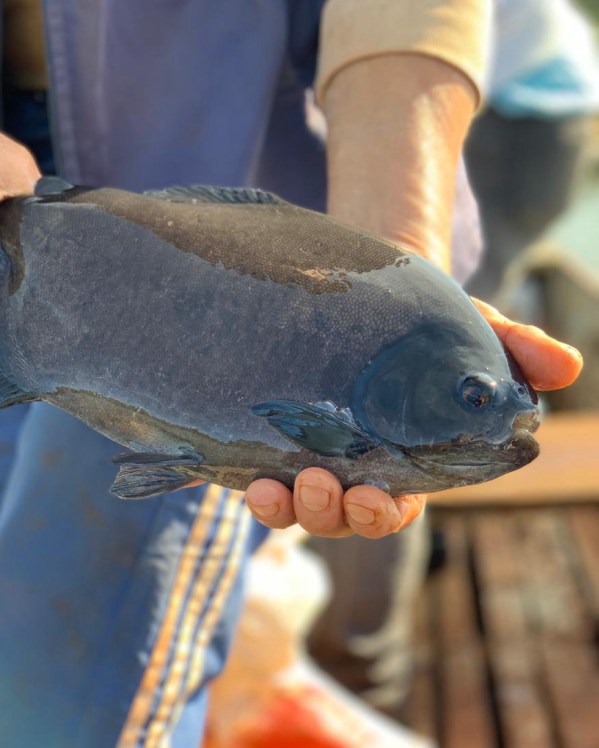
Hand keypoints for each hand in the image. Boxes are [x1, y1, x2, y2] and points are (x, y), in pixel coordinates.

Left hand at [245, 305, 581, 536]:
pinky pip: (261, 475)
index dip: (382, 513)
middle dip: (331, 514)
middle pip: (341, 516)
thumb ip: (517, 347)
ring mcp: (312, 455)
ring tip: (272, 486)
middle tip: (323, 486)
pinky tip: (247, 477)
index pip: (396, 506)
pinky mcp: (276, 435)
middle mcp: (355, 467)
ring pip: (298, 506)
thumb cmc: (428, 327)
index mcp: (405, 460)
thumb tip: (567, 365)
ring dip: (286, 509)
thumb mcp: (475, 329)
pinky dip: (253, 486)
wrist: (371, 297)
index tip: (371, 498)